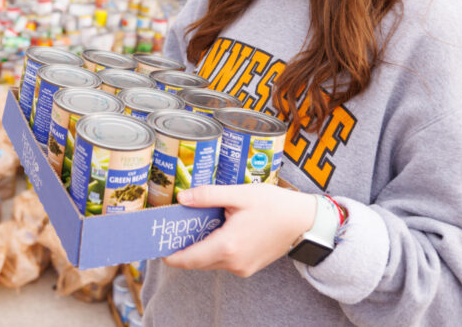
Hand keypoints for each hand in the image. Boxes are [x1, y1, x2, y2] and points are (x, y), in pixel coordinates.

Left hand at [163, 184, 316, 275]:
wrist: (304, 221)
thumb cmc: (274, 205)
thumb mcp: (239, 193)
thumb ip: (208, 195)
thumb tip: (182, 198)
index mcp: (227, 246)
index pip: (189, 258)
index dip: (171, 255)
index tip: (157, 247)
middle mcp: (233, 262)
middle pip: (197, 262)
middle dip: (183, 249)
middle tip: (171, 232)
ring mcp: (242, 268)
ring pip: (210, 262)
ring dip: (199, 248)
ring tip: (191, 227)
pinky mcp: (249, 267)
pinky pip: (224, 261)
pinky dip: (214, 250)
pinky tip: (215, 231)